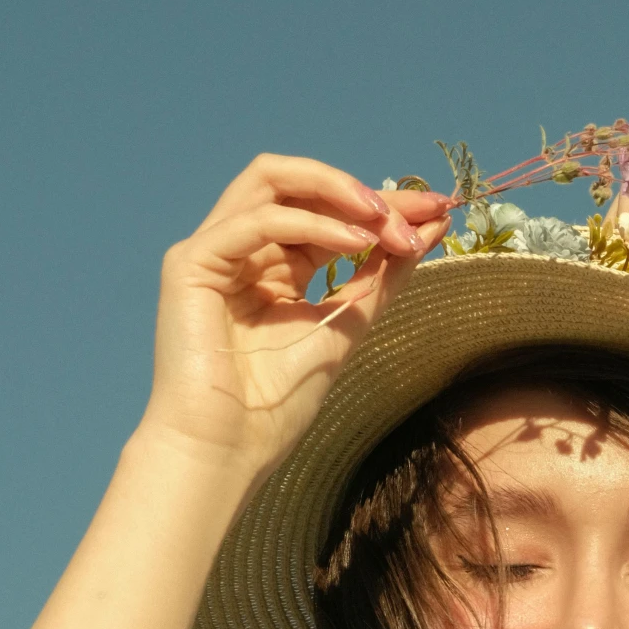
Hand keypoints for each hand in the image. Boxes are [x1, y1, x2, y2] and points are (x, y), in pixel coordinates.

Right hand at [141, 154, 449, 481]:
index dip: (382, 205)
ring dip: (336, 190)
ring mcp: (213, 252)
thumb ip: (381, 277)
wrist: (227, 448)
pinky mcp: (190, 263)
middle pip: (299, 184)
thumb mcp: (347, 326)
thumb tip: (431, 227)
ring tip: (384, 219)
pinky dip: (310, 224)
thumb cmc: (277, 402)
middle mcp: (241, 249)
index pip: (328, 212)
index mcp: (273, 265)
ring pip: (270, 180)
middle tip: (418, 212)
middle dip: (364, 194)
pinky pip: (255, 221)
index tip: (437, 210)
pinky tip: (353, 244)